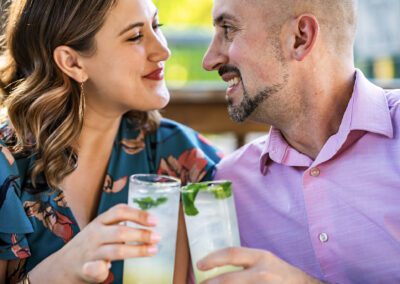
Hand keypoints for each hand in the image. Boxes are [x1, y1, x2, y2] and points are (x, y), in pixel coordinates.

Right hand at [30, 204, 159, 282]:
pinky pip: (96, 269)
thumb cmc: (93, 243)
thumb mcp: (103, 227)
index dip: (138, 214)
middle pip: (120, 231)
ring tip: (153, 250)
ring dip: (137, 251)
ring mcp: (91, 252)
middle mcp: (95, 234)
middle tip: (158, 237)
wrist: (64, 264)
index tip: (155, 221)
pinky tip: (111, 269)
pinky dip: (104, 270)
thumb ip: (122, 224)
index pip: (119, 211)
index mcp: (101, 220)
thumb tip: (152, 224)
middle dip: (141, 234)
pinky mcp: (86, 269)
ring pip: (115, 251)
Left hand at [197, 247, 321, 283]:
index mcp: (261, 257)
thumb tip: (219, 269)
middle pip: (230, 278)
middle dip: (212, 283)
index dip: (213, 258)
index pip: (232, 253)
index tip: (200, 265)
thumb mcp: (264, 262)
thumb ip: (245, 263)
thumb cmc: (281, 274)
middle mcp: (263, 272)